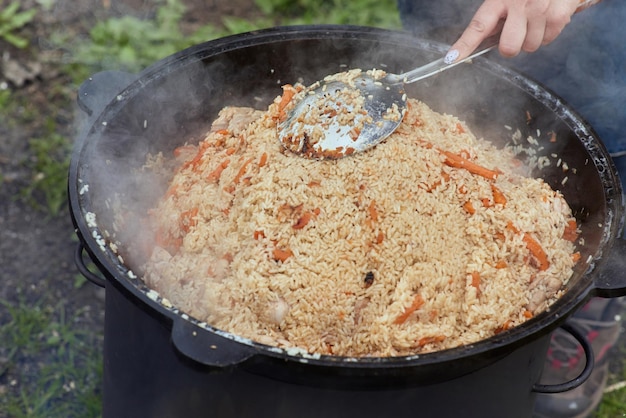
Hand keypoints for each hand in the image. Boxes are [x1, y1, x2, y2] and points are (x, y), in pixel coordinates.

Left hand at [444, 0, 585, 62]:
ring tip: (537, 19)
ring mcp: (538, 10)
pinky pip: (548, 40)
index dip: (464, 44)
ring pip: (530, 47)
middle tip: (518, 33)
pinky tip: (549, 17)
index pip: (478, 26)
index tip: (452, 58)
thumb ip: (497, 16)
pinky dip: (549, 33)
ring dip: (533, 38)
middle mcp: (518, 4)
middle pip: (508, 48)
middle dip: (512, 47)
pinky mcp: (557, 15)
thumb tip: (482, 40)